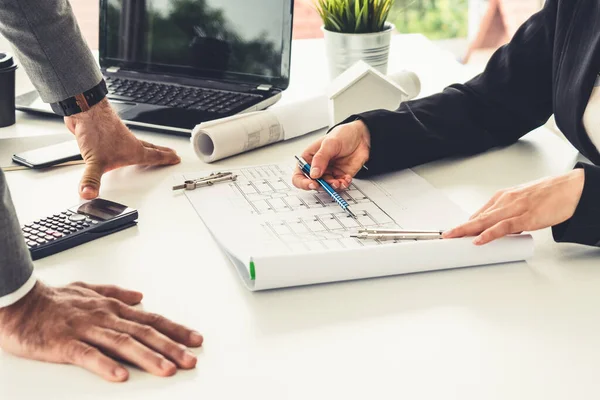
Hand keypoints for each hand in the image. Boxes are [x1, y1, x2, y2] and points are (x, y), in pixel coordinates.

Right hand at [0, 281, 202, 381]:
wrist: (20, 302)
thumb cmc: (55, 300)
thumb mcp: (90, 290)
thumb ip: (117, 293)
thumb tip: (141, 297)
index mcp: (113, 308)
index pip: (152, 319)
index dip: (175, 330)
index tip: (195, 339)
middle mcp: (105, 317)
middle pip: (144, 333)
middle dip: (171, 347)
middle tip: (190, 360)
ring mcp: (86, 330)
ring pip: (122, 343)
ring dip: (147, 357)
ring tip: (167, 370)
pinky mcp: (65, 344)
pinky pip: (88, 356)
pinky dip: (105, 365)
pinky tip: (120, 376)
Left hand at [65, 99, 180, 199]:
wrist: (84, 109)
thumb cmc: (96, 130)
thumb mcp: (95, 162)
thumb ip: (91, 180)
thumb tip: (89, 193)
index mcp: (133, 150)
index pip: (155, 156)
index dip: (166, 159)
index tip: (176, 159)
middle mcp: (128, 143)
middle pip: (150, 148)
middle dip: (161, 152)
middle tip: (170, 153)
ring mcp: (118, 138)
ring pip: (136, 144)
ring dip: (145, 147)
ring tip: (149, 151)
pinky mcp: (106, 135)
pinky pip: (120, 143)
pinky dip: (125, 146)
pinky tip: (116, 149)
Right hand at [292, 120, 370, 189]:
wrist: (361, 136)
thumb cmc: (343, 134)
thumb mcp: (329, 143)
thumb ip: (320, 158)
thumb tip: (313, 173)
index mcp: (310, 158)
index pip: (299, 174)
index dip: (303, 182)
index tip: (312, 183)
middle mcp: (318, 167)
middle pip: (313, 183)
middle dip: (322, 186)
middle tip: (329, 183)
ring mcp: (330, 172)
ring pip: (327, 186)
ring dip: (333, 187)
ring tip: (339, 182)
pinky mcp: (341, 176)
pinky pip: (340, 185)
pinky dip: (343, 185)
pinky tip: (346, 179)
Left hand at [443, 169, 585, 244]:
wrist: (571, 188)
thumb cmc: (549, 195)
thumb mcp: (523, 203)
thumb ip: (509, 215)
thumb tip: (498, 229)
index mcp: (503, 198)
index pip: (479, 214)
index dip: (464, 225)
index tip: (453, 233)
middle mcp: (505, 201)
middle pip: (477, 218)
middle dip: (459, 228)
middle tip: (445, 236)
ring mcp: (514, 209)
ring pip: (485, 221)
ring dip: (466, 231)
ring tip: (452, 238)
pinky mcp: (526, 217)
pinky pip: (503, 227)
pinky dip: (489, 234)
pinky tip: (478, 240)